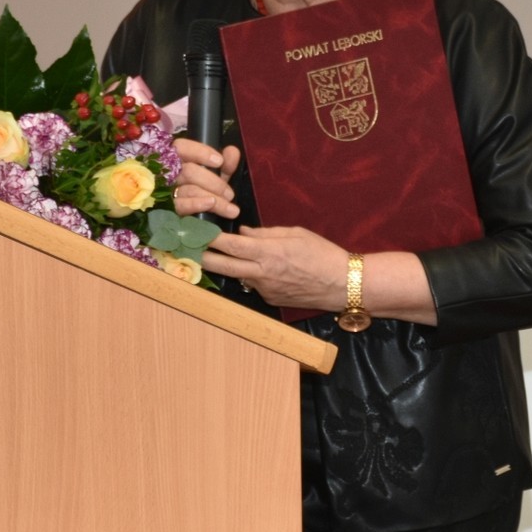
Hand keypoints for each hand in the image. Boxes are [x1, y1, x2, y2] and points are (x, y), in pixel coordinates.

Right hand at [172, 138, 240, 220]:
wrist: (196, 219)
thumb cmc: (206, 190)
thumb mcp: (217, 176)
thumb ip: (226, 164)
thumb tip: (232, 151)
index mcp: (179, 159)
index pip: (182, 147)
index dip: (201, 152)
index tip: (219, 161)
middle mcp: (169, 173)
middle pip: (188, 171)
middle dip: (214, 183)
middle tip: (230, 194)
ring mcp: (166, 191)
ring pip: (188, 190)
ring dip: (214, 198)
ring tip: (230, 208)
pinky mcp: (168, 209)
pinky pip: (180, 205)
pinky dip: (196, 204)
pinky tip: (210, 204)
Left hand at [202, 225, 346, 312]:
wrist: (342, 284)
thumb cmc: (323, 254)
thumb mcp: (296, 234)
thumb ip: (266, 233)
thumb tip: (244, 232)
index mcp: (269, 253)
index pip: (231, 245)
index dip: (211, 238)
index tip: (197, 231)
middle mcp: (262, 273)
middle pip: (223, 266)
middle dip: (204, 257)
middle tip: (189, 249)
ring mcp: (265, 290)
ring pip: (238, 276)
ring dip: (227, 267)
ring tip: (215, 256)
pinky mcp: (270, 300)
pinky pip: (254, 285)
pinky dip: (251, 276)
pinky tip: (258, 269)